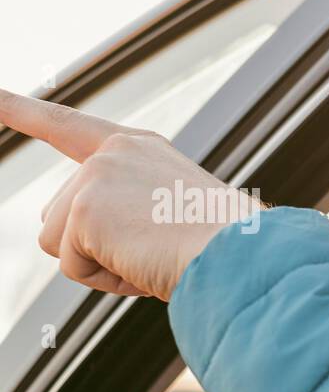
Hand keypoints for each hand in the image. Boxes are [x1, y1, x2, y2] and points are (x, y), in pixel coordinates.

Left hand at [0, 89, 262, 300]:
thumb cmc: (225, 250)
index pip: (69, 126)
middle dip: (94, 247)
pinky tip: (145, 265)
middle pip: (58, 216)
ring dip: (101, 265)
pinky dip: (107, 281)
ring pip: (59, 244)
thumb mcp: (174, 216)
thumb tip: (76, 242)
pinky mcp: (84, 211)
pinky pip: (73, 268)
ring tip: (153, 256)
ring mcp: (97, 177)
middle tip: (156, 249)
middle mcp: (114, 152)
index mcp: (139, 149)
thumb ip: (125, 214)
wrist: (243, 256)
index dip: (23, 110)